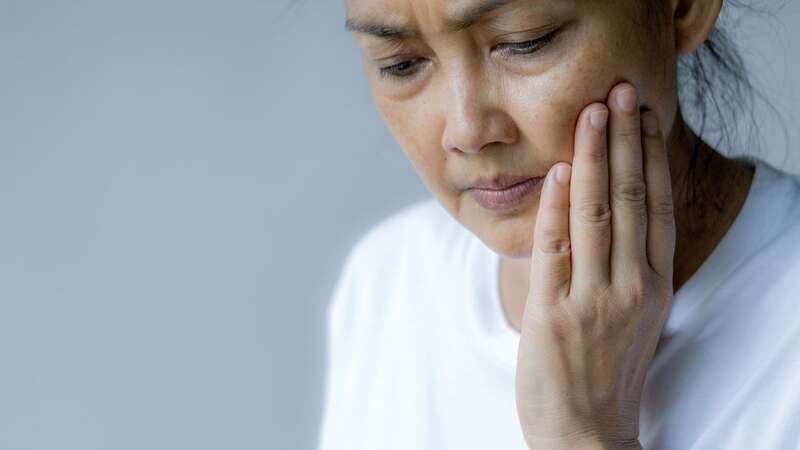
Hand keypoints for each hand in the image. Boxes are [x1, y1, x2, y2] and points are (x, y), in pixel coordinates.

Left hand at [515, 82, 674, 448]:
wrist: (586, 435)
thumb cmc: (606, 373)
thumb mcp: (632, 317)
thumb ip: (626, 268)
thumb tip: (609, 214)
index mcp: (652, 286)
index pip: (654, 207)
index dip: (649, 157)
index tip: (643, 117)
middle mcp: (630, 288)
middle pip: (628, 199)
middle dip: (622, 141)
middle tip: (618, 94)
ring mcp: (593, 301)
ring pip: (595, 214)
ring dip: (591, 159)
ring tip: (591, 115)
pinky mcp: (554, 315)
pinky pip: (555, 250)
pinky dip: (555, 208)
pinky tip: (557, 173)